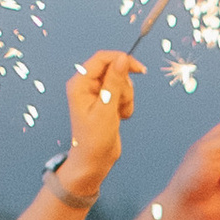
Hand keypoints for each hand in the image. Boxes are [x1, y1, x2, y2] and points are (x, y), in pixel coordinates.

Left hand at [59, 51, 141, 202]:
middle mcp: (87, 85)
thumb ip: (114, 82)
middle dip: (124, 86)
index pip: (102, 59)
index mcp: (80, 83)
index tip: (139, 69)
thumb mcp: (106, 109)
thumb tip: (122, 59)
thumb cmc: (94, 139)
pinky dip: (126, 104)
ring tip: (119, 114)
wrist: (94, 161)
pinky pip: (122, 93)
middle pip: (114, 69)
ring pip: (121, 82)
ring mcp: (97, 93)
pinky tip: (120, 117)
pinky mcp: (106, 101)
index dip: (121, 60)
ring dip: (126, 97)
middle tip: (120, 104)